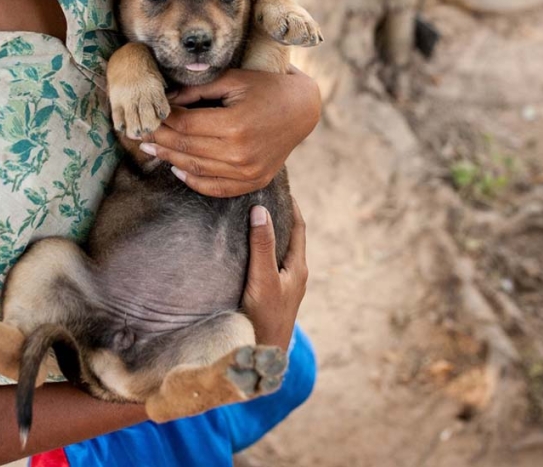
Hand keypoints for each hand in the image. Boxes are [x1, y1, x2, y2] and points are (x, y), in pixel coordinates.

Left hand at [141, 67, 320, 197]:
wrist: (302, 109)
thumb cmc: (266, 87)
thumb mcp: (233, 79)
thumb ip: (197, 90)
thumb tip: (165, 100)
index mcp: (235, 124)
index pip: (184, 126)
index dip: (162, 121)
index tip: (148, 115)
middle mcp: (240, 153)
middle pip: (185, 148)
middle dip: (159, 140)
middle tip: (139, 135)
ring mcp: (248, 172)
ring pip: (195, 169)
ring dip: (169, 160)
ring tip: (152, 149)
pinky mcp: (253, 181)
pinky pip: (215, 188)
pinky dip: (193, 181)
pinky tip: (177, 169)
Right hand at [243, 198, 307, 349]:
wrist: (263, 359)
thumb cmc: (265, 319)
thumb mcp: (262, 279)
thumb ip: (262, 246)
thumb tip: (261, 210)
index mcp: (298, 267)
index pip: (298, 226)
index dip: (291, 203)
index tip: (280, 184)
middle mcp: (294, 274)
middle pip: (289, 235)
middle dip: (279, 213)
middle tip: (263, 192)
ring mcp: (284, 285)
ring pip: (279, 250)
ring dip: (269, 231)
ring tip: (252, 213)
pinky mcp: (271, 295)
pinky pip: (269, 263)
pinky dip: (261, 248)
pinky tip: (244, 248)